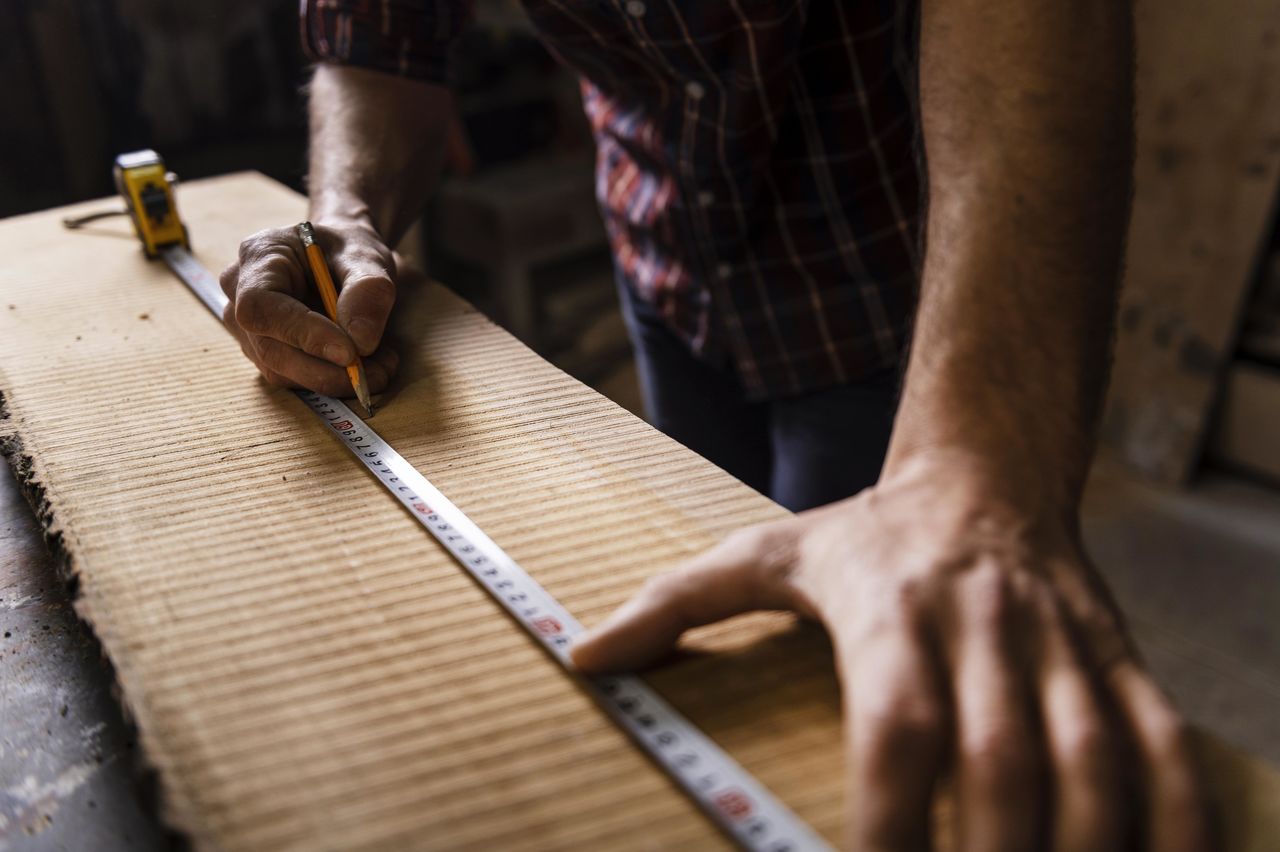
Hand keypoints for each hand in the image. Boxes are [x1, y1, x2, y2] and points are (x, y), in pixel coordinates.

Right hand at [220, 220, 399, 395]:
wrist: (340, 257)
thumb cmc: (347, 249)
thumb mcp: (367, 255)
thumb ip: (368, 289)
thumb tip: (361, 342)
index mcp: (259, 256)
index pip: (261, 306)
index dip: (302, 334)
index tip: (349, 352)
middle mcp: (240, 294)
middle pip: (270, 349)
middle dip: (328, 370)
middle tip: (381, 371)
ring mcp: (248, 328)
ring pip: (282, 372)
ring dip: (336, 379)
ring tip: (383, 364)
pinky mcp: (265, 353)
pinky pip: (295, 378)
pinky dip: (333, 379)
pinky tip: (367, 365)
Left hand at [572, 451, 1212, 850]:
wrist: (985, 473)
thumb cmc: (862, 535)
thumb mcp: (763, 553)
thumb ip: (674, 604)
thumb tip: (583, 655)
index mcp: (889, 608)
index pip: (897, 722)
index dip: (893, 813)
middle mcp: (982, 626)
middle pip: (1002, 754)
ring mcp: (1061, 643)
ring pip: (1094, 756)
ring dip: (1086, 845)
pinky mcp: (1117, 656)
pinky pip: (1162, 742)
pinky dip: (1178, 817)